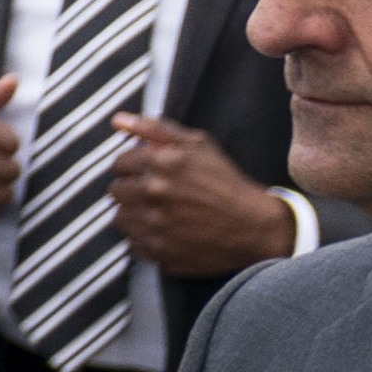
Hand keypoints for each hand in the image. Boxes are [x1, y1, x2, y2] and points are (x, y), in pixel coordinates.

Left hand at [104, 114, 298, 275]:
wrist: (255, 226)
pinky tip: (167, 231)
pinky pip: (134, 242)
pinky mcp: (159, 250)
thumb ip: (154, 129)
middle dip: (132, 189)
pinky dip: (146, 237)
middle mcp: (153, 192)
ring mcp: (155, 223)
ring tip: (160, 212)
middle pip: (116, 190)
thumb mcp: (198, 144)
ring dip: (135, 214)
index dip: (134, 168)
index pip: (119, 164)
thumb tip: (117, 120)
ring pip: (121, 217)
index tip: (148, 173)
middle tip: (156, 194)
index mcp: (159, 163)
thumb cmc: (226, 182)